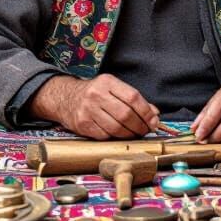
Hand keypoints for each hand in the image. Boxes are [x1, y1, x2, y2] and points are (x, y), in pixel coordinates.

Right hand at [28, 73, 160, 138]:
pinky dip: (115, 138)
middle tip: (145, 130)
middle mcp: (96, 94)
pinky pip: (105, 136)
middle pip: (126, 114)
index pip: (133, 97)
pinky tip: (119, 135)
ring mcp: (88, 110)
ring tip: (134, 134)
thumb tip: (154, 114)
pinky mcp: (83, 124)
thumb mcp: (113, 88)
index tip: (153, 121)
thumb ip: (134, 100)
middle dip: (140, 126)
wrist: (65, 98)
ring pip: (116, 128)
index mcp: (107, 82)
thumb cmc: (95, 93)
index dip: (146, 112)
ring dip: (129, 135)